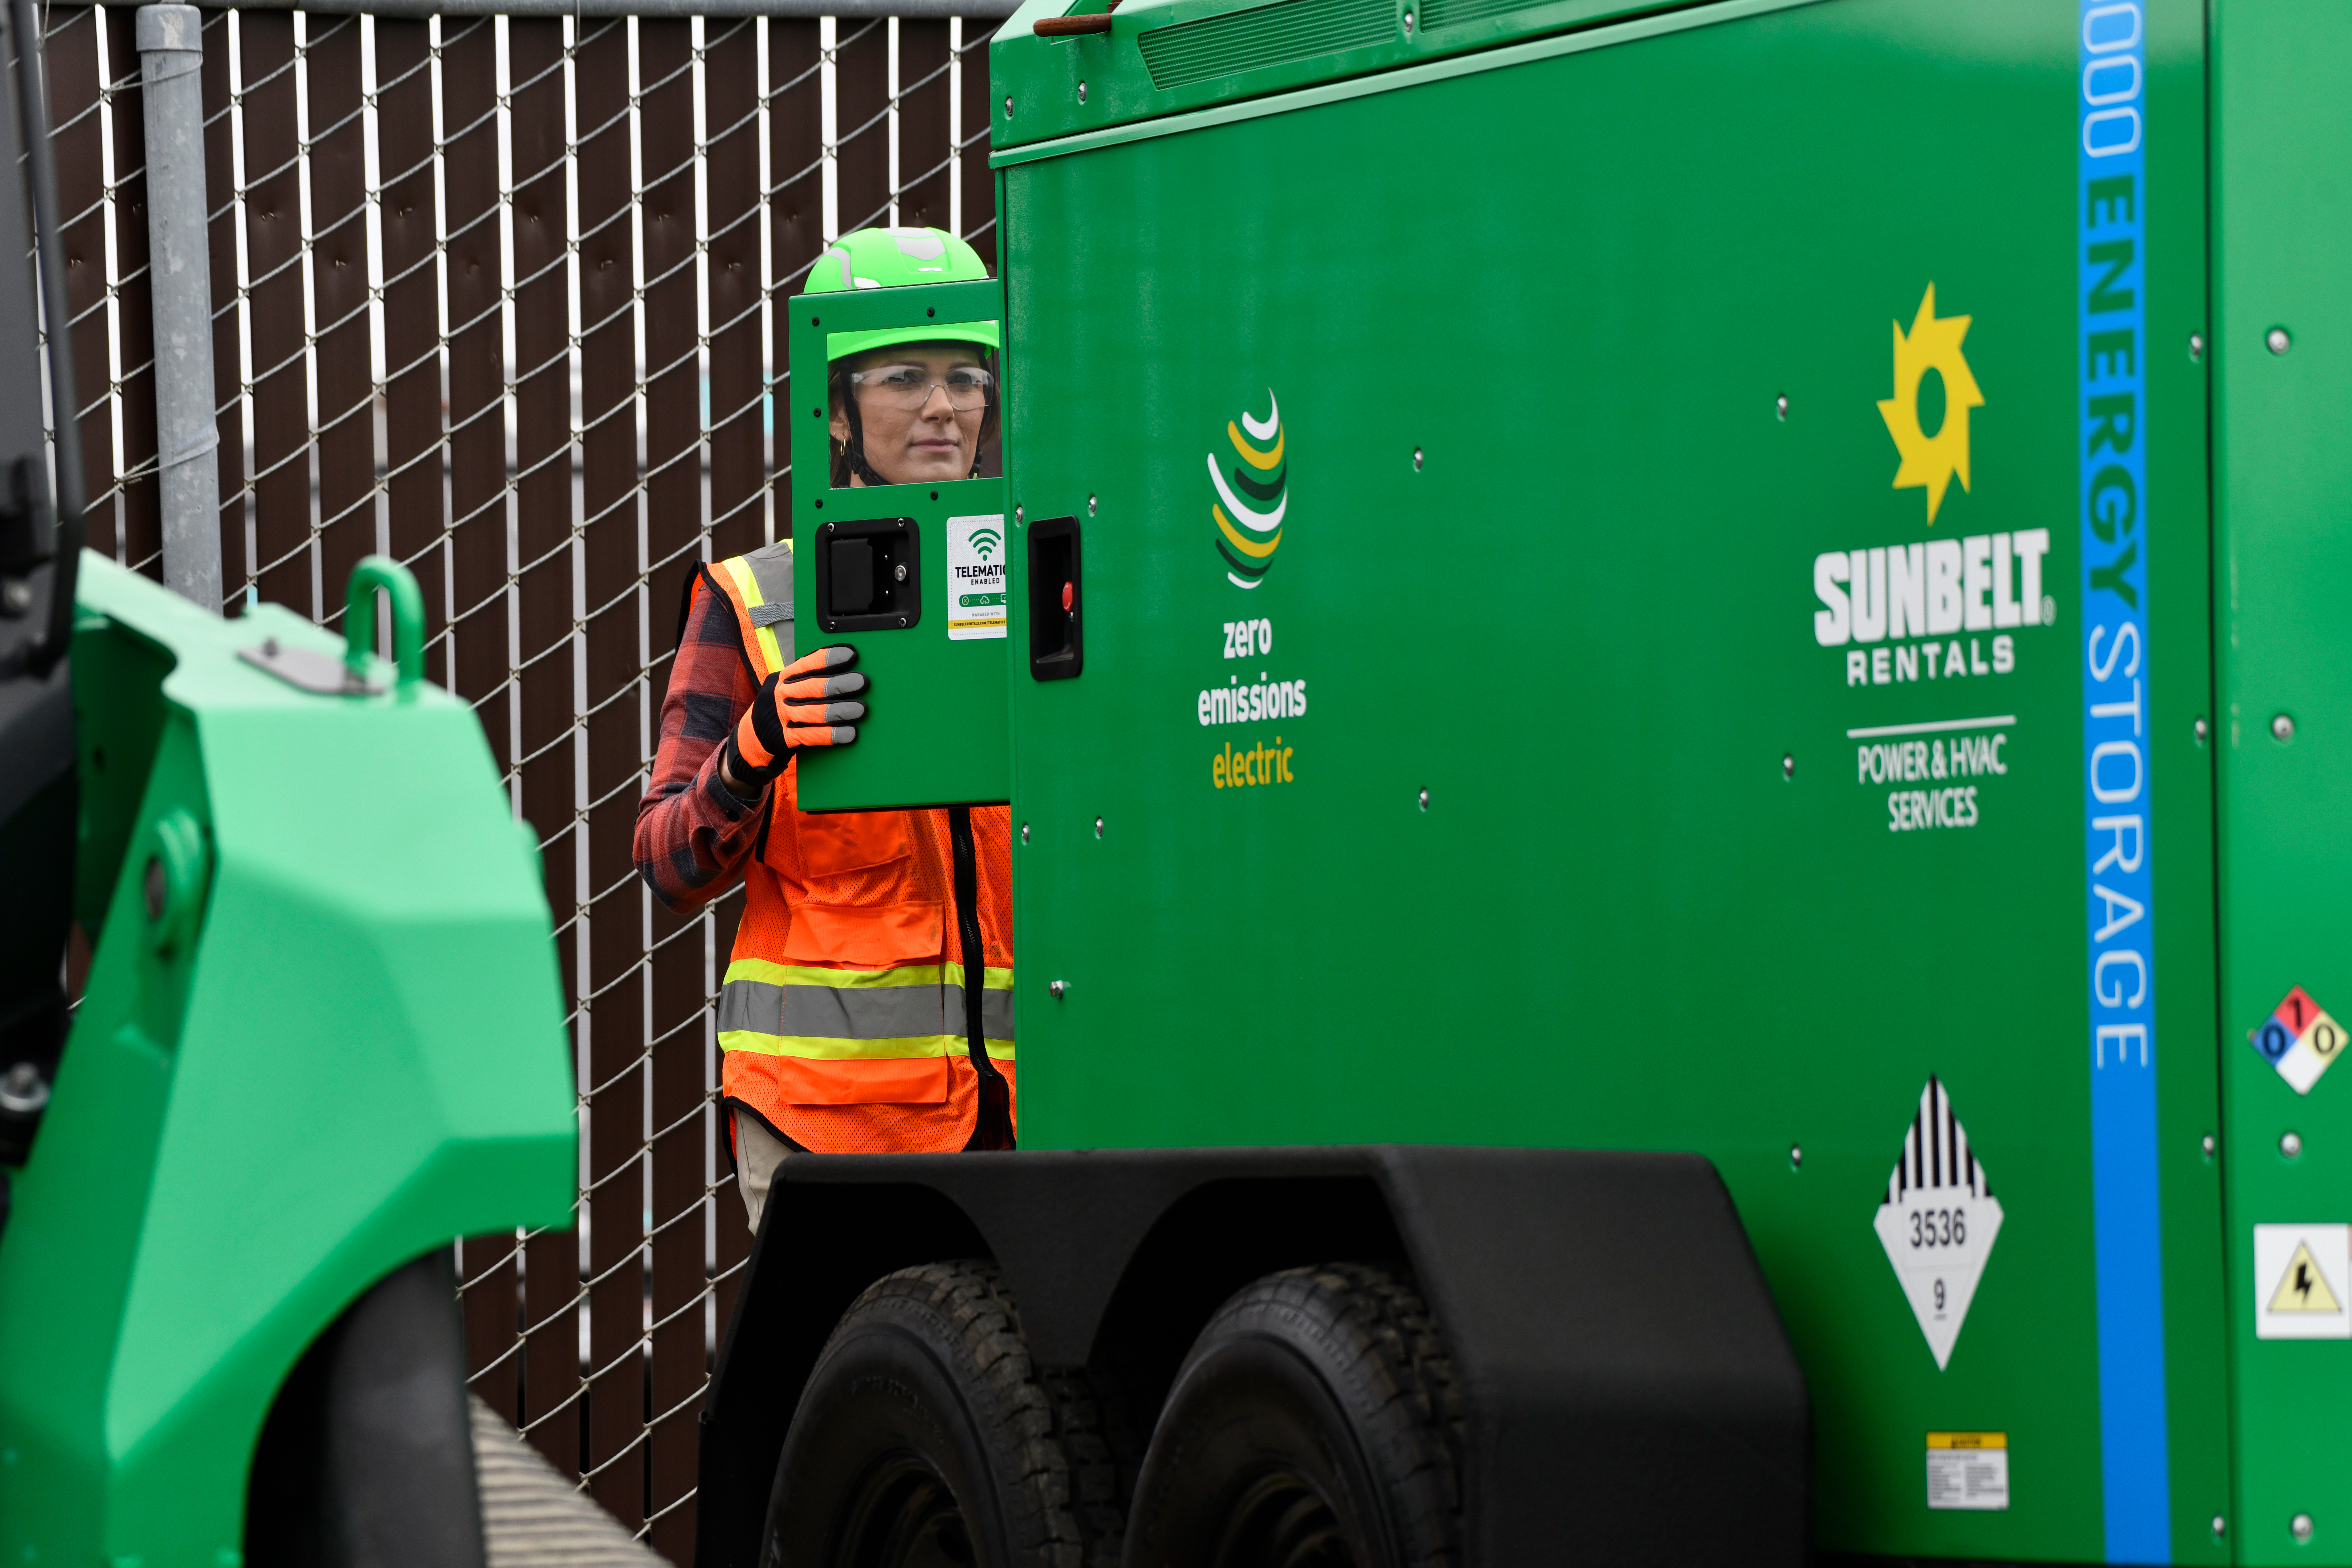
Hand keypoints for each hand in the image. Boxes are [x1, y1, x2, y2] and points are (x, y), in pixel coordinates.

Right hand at [721, 645, 866, 791]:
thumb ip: (810, 678)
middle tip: (862, 681)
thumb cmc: (783, 706)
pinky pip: (811, 735)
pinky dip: (831, 735)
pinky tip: (850, 733)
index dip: (829, 658)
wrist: (752, 736)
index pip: (807, 664)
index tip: (851, 654)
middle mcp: (782, 694)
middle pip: (812, 687)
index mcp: (785, 677)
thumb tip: (848, 670)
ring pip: (813, 712)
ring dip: (839, 710)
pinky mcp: (785, 738)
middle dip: (839, 684)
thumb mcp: (789, 687)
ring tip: (861, 709)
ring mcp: (782, 717)